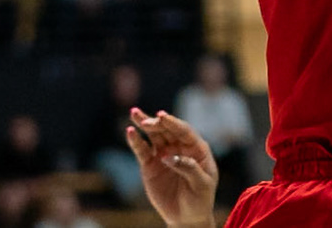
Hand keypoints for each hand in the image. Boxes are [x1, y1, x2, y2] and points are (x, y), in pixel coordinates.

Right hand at [126, 109, 218, 227]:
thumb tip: (169, 157)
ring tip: (135, 113)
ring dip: (145, 123)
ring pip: (154, 135)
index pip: (184, 131)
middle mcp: (179, 147)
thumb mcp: (202, 184)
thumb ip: (189, 168)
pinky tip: (130, 132)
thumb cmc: (200, 199)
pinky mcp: (150, 165)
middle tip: (147, 120)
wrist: (186, 217)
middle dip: (157, 123)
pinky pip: (143, 151)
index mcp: (196, 147)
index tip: (162, 116)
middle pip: (167, 130)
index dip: (173, 123)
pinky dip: (136, 142)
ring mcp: (164, 154)